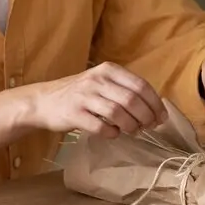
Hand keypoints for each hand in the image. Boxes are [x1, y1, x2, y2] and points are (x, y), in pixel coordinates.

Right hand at [25, 62, 166, 138]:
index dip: (155, 103)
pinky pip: (100, 127)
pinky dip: (112, 133)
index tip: (161, 117)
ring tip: (133, 131)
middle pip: (132, 99)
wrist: (43, 101)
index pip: (141, 85)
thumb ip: (124, 90)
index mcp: (108, 70)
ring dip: (131, 126)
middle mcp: (97, 80)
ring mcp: (84, 96)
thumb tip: (153, 108)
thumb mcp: (101, 82)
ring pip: (118, 113)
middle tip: (149, 127)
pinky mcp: (74, 114)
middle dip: (146, 116)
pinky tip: (113, 134)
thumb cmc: (78, 94)